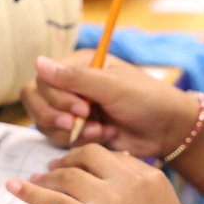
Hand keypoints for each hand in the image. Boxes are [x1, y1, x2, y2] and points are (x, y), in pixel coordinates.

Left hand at [7, 144, 203, 203]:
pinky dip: (31, 193)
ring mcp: (112, 200)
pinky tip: (15, 188)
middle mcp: (132, 181)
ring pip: (69, 176)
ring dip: (47, 177)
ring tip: (34, 181)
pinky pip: (55, 201)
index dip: (91, 161)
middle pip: (89, 155)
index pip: (114, 156)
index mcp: (152, 177)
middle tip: (53, 168)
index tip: (78, 167)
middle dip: (68, 160)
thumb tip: (118, 187)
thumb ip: (143, 195)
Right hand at [21, 51, 201, 158]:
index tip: (81, 109)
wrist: (167, 130)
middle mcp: (70, 85)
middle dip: (55, 116)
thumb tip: (38, 61)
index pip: (43, 79)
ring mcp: (71, 110)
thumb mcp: (112, 86)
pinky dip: (79, 141)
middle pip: (36, 101)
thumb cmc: (146, 99)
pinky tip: (105, 136)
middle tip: (81, 122)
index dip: (55, 97)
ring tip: (101, 130)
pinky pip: (58, 139)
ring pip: (45, 123)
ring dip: (70, 131)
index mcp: (78, 65)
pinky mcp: (77, 131)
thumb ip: (74, 78)